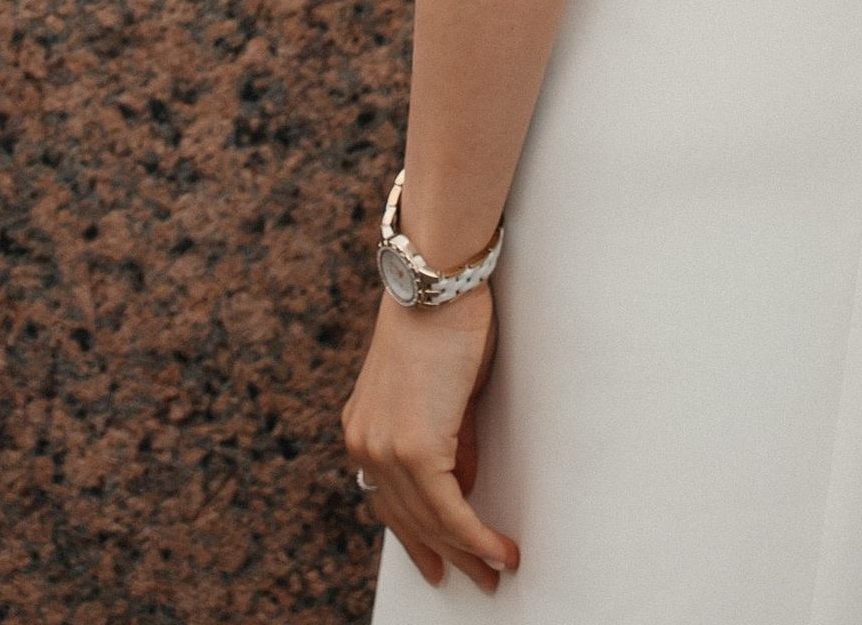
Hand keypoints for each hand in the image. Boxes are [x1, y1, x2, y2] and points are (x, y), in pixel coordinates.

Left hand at [343, 283, 518, 591]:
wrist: (436, 281)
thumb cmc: (445, 321)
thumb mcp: (442, 391)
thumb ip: (446, 442)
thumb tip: (462, 486)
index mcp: (363, 431)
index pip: (389, 502)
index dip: (417, 538)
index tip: (440, 562)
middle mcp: (365, 445)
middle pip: (408, 520)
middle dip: (446, 554)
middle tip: (479, 579)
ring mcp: (385, 449)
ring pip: (429, 521)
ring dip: (468, 552)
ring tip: (497, 571)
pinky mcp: (414, 449)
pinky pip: (448, 509)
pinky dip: (475, 535)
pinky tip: (498, 551)